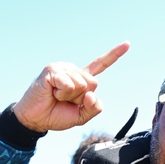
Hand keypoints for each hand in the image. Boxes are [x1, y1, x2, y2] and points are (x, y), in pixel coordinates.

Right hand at [13, 42, 130, 131]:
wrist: (36, 119)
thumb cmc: (56, 115)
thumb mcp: (82, 116)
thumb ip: (94, 108)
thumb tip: (91, 94)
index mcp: (82, 79)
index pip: (100, 65)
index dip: (114, 55)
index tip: (127, 44)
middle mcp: (74, 70)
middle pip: (93, 83)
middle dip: (81, 98)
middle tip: (64, 100)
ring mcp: (63, 68)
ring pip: (82, 85)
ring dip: (69, 97)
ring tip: (56, 96)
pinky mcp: (52, 70)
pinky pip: (68, 84)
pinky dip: (61, 93)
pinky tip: (51, 92)